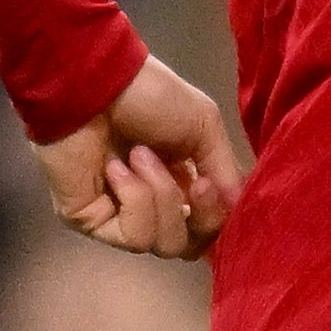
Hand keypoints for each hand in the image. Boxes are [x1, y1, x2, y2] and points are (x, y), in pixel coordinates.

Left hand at [37, 57, 248, 261]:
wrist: (94, 85)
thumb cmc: (148, 97)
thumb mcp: (204, 125)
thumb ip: (225, 171)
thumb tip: (238, 208)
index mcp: (183, 181)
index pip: (209, 226)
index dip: (216, 216)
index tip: (210, 184)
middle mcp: (154, 204)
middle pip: (190, 245)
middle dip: (199, 215)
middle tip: (195, 181)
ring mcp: (121, 216)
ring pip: (163, 244)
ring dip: (161, 196)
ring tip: (140, 155)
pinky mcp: (92, 221)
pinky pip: (131, 235)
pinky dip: (133, 199)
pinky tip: (116, 168)